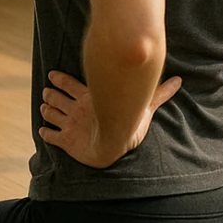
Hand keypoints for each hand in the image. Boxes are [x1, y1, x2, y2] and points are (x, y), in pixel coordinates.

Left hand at [39, 69, 181, 168]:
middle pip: (55, 97)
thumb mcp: (143, 108)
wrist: (113, 146)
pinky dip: (45, 132)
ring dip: (45, 110)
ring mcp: (69, 124)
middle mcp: (75, 108)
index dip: (58, 79)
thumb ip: (158, 94)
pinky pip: (49, 135)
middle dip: (49, 95)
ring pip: (50, 112)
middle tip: (46, 94)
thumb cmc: (129, 125)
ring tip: (43, 108)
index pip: (68, 83)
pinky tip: (43, 130)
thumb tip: (179, 81)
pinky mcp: (65, 140)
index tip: (52, 76)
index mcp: (88, 98)